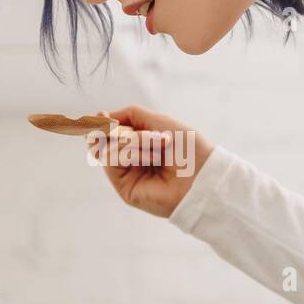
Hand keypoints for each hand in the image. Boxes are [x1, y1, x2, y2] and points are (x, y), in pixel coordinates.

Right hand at [87, 105, 214, 218]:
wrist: (202, 175)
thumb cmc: (188, 148)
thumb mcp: (159, 121)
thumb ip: (131, 115)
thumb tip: (102, 115)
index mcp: (141, 145)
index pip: (111, 133)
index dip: (102, 123)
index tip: (102, 114)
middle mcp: (132, 161)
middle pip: (102, 142)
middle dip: (107, 131)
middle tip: (112, 124)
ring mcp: (128, 176)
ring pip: (106, 150)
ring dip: (128, 140)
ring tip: (154, 142)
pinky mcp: (125, 189)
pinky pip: (112, 162)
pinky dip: (127, 152)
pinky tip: (147, 153)